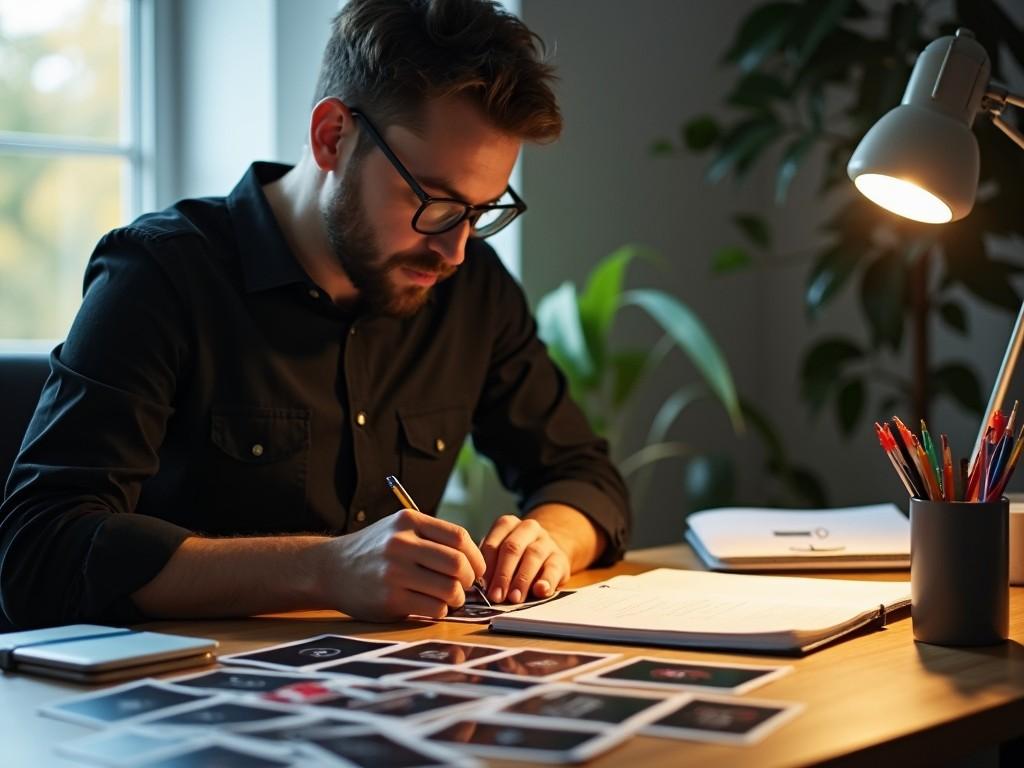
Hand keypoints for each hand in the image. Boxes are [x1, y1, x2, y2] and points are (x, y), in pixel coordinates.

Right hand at [321, 508, 484, 620]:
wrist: (329, 569)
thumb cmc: (373, 551)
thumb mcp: (398, 529)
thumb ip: (432, 538)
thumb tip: (475, 561)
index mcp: (408, 521)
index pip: (459, 537)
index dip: (476, 556)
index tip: (477, 569)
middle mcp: (401, 543)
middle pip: (457, 564)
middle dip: (469, 579)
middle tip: (465, 586)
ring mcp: (394, 572)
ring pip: (449, 589)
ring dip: (457, 598)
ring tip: (449, 598)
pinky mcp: (389, 599)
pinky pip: (433, 608)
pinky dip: (440, 610)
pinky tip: (431, 606)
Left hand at [480, 515, 570, 603]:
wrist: (547, 554)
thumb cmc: (517, 559)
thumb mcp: (501, 556)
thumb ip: (492, 568)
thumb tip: (482, 590)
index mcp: (507, 524)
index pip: (493, 544)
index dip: (487, 568)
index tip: (483, 588)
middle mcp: (528, 528)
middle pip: (512, 548)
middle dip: (503, 574)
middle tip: (496, 596)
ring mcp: (546, 541)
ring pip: (533, 555)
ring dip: (522, 579)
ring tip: (514, 598)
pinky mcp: (561, 557)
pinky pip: (553, 568)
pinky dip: (546, 580)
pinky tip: (540, 591)